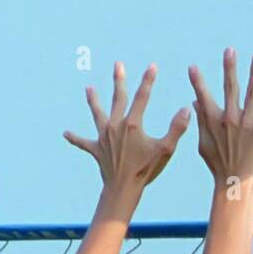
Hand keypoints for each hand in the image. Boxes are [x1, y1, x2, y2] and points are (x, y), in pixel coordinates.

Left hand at [64, 62, 190, 193]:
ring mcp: (104, 137)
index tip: (152, 66)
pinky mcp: (96, 149)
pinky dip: (75, 138)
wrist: (123, 188)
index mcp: (133, 124)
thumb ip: (177, 128)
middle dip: (119, 80)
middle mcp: (116, 126)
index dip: (148, 80)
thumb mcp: (166, 149)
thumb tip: (187, 109)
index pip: (142, 96)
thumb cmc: (145, 170)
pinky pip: (83, 142)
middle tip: (118, 65)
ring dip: (93, 100)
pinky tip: (65, 133)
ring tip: (89, 89)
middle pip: (117, 98)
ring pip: (97, 114)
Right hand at [188, 48, 252, 189]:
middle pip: (229, 87)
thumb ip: (199, 122)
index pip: (203, 95)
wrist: (234, 183)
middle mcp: (229, 118)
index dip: (198, 81)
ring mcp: (246, 123)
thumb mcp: (203, 144)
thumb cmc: (219, 166)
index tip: (193, 67)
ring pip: (251, 92)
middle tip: (229, 50)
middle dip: (229, 67)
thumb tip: (194, 103)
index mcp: (213, 120)